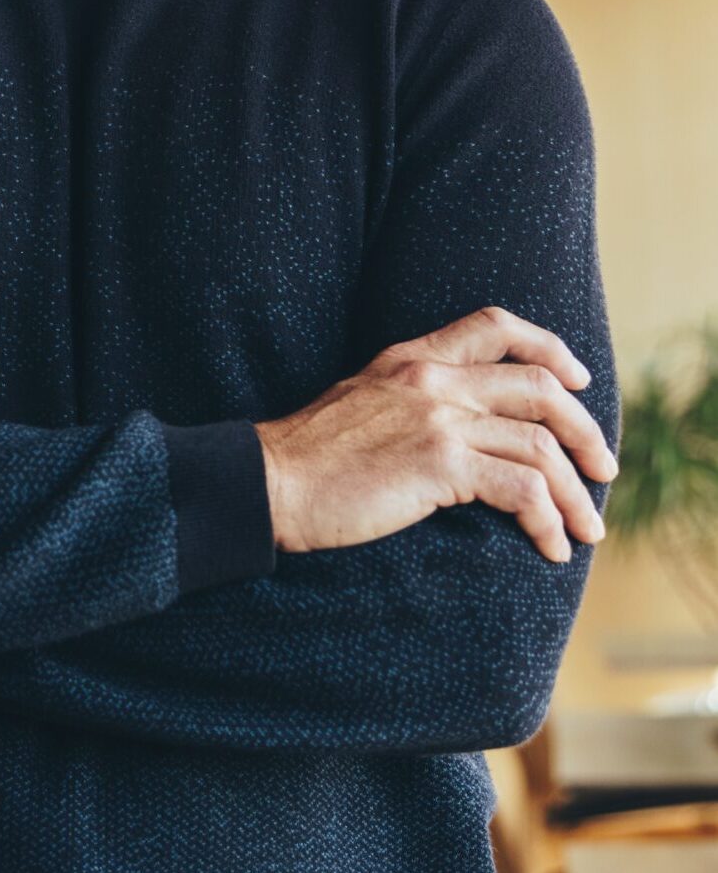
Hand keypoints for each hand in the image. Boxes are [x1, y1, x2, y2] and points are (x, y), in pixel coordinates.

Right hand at [254, 304, 617, 561]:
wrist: (270, 480)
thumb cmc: (308, 455)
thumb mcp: (361, 400)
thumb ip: (409, 398)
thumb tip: (455, 424)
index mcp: (411, 359)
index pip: (495, 326)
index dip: (549, 348)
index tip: (576, 381)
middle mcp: (432, 380)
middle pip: (540, 389)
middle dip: (586, 433)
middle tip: (602, 470)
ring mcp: (437, 419)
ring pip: (542, 446)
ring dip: (576, 494)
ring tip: (586, 528)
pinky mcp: (439, 464)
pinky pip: (522, 490)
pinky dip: (548, 521)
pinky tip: (549, 546)